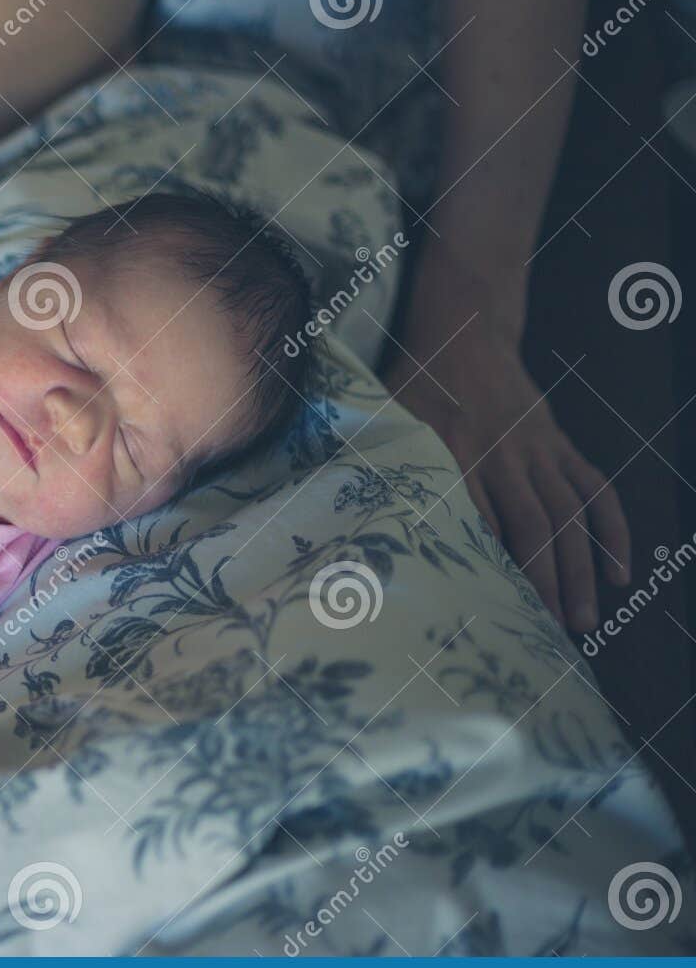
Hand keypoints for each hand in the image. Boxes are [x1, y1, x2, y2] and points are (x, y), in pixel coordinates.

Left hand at [385, 321, 630, 631]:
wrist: (462, 332)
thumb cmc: (412, 385)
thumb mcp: (385, 418)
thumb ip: (375, 463)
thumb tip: (346, 515)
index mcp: (452, 452)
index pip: (475, 520)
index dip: (487, 568)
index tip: (489, 613)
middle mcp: (501, 454)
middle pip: (531, 526)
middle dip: (543, 582)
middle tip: (550, 634)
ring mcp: (537, 450)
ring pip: (568, 514)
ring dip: (579, 568)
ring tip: (584, 620)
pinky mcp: (559, 445)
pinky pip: (596, 489)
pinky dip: (613, 528)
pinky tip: (620, 571)